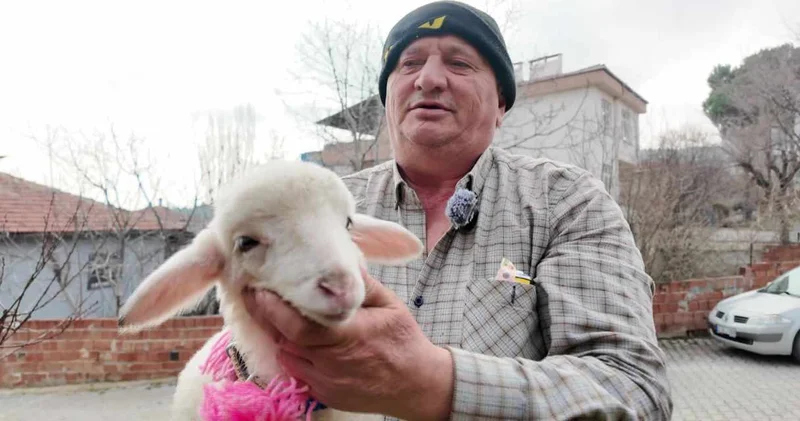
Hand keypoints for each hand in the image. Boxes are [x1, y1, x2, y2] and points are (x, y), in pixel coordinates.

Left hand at [242, 267, 453, 419]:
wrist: (416, 385)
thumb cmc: (404, 341)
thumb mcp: (390, 305)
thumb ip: (362, 285)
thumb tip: (343, 261)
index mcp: (348, 336)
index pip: (299, 326)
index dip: (273, 310)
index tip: (259, 289)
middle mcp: (332, 362)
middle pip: (285, 340)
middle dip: (266, 317)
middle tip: (255, 294)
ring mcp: (326, 382)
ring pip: (287, 356)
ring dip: (277, 335)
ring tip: (271, 312)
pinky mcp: (323, 394)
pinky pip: (296, 372)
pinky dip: (290, 353)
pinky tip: (291, 338)